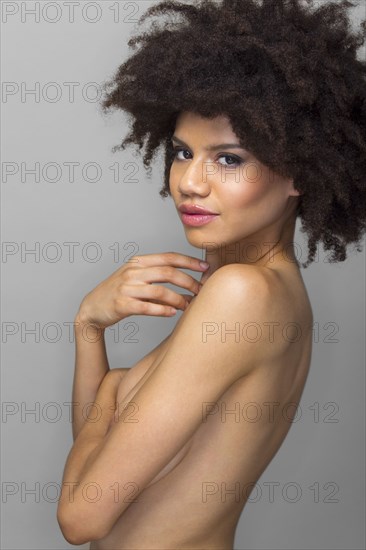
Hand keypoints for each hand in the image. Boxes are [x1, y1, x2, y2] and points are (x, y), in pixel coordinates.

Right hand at [75, 252, 209, 329]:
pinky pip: (147, 307)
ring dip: (179, 299)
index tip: (205, 268)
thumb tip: (190, 286)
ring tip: (188, 306)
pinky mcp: (122, 305)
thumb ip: (159, 279)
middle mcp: (132, 272)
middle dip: (188, 281)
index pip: (169, 257)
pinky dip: (163, 310)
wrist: (92, 308)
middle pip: (168, 273)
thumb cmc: (119, 294)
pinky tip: (173, 313)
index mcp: (138, 262)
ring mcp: (126, 288)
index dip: (189, 261)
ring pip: (160, 291)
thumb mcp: (137, 279)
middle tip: (201, 290)